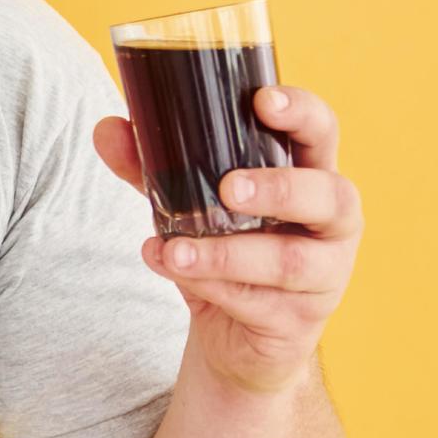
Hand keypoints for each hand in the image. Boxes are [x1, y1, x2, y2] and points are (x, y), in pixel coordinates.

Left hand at [94, 84, 363, 396]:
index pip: (322, 133)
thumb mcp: (189, 203)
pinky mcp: (298, 321)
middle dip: (281, 189)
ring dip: (227, 254)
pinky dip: (209, 284)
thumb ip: (151, 167)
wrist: (235, 337)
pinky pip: (257, 303)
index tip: (263, 101)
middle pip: (331, 196)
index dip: (302, 113)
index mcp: (310, 175)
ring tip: (174, 247)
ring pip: (289, 261)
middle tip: (230, 188)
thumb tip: (107, 128)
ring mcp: (323, 275)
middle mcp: (330, 223)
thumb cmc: (225, 247)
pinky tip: (172, 268)